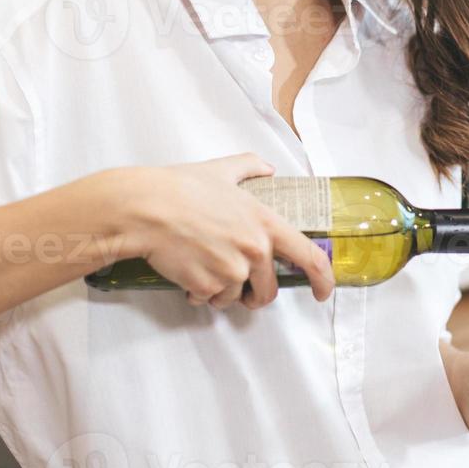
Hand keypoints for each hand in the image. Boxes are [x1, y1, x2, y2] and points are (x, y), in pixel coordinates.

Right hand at [101, 153, 334, 308]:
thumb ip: (249, 167)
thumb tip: (267, 168)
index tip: (323, 291)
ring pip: (235, 297)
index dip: (322, 277)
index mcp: (264, 223)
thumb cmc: (179, 188)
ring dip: (221, 291)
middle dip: (254, 293)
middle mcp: (255, 250)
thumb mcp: (221, 170)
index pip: (308, 256)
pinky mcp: (208, 287)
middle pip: (268, 289)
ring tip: (203, 268)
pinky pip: (209, 300)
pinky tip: (186, 271)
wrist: (146, 209)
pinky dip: (198, 292)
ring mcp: (232, 271)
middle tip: (236, 283)